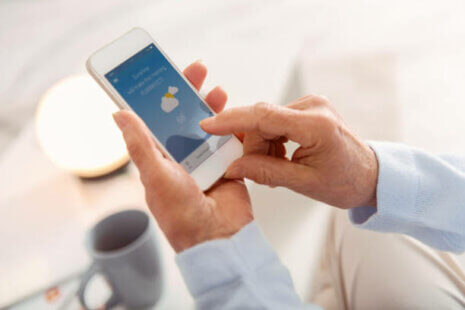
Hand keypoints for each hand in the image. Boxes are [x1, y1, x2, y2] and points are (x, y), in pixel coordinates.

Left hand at [113, 61, 252, 251]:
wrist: (218, 237)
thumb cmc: (181, 214)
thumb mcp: (155, 176)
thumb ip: (140, 145)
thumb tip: (118, 114)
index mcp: (159, 158)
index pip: (156, 119)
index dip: (160, 97)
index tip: (164, 76)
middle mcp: (182, 156)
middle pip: (185, 117)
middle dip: (190, 93)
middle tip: (197, 71)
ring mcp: (206, 159)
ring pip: (209, 125)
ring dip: (213, 107)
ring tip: (218, 92)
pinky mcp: (228, 163)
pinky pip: (231, 140)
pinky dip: (234, 127)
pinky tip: (236, 115)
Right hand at [200, 96, 377, 208]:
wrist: (370, 175)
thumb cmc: (345, 182)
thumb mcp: (304, 183)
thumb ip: (266, 172)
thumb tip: (233, 167)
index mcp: (316, 125)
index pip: (264, 116)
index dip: (232, 120)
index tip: (208, 125)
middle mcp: (313, 107)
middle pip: (262, 120)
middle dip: (253, 146)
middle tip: (259, 170)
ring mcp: (311, 104)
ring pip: (266, 121)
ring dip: (263, 144)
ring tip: (278, 165)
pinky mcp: (308, 108)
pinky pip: (276, 120)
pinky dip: (272, 139)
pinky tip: (282, 155)